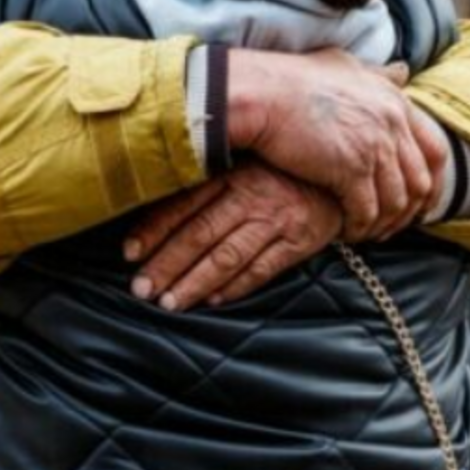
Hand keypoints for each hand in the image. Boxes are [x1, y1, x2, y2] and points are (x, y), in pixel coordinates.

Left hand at [123, 162, 344, 310]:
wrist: (341, 179)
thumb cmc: (280, 173)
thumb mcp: (244, 165)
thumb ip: (207, 182)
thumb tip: (155, 212)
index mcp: (233, 171)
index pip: (184, 203)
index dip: (154, 229)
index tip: (129, 254)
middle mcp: (253, 194)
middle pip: (200, 234)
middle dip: (167, 264)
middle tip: (142, 290)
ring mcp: (277, 219)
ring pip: (227, 256)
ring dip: (195, 282)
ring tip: (170, 303)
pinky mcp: (299, 241)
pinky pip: (263, 269)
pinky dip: (236, 287)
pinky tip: (213, 301)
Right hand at [226, 49, 446, 241]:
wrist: (262, 93)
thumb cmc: (293, 79)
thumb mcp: (345, 65)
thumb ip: (376, 73)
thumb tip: (401, 71)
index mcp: (394, 101)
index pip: (435, 150)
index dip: (432, 182)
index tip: (420, 202)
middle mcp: (392, 123)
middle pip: (420, 181)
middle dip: (409, 210)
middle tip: (392, 225)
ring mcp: (375, 146)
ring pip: (396, 202)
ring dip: (383, 223)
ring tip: (367, 232)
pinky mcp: (351, 168)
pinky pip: (367, 211)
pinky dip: (360, 227)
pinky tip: (347, 232)